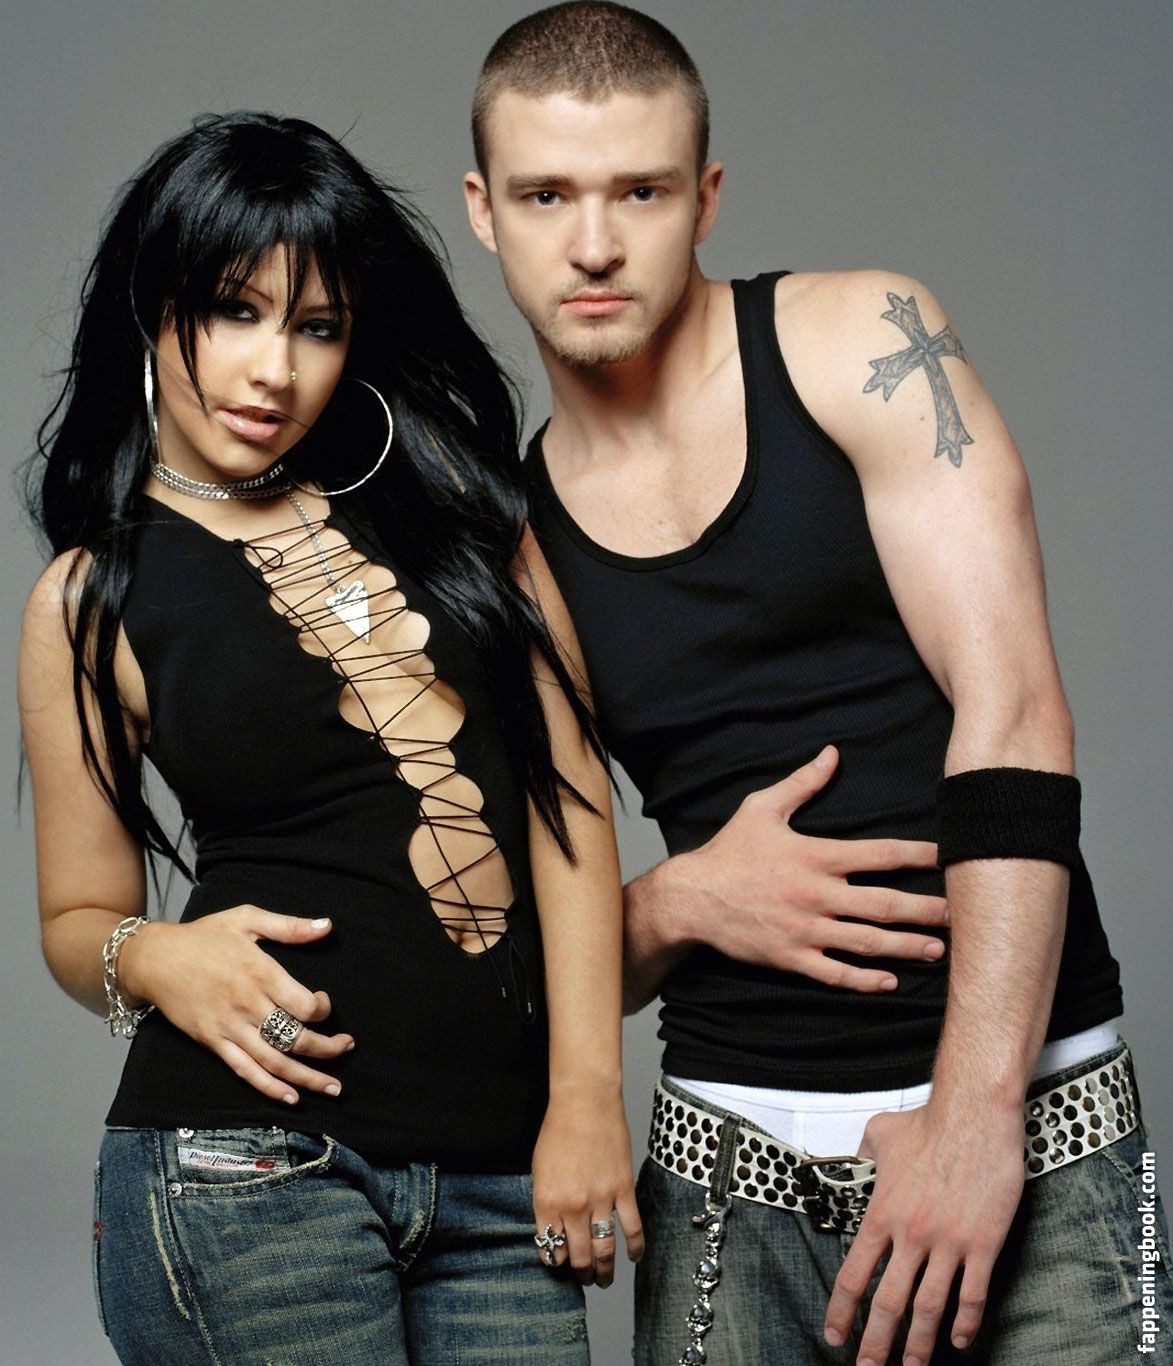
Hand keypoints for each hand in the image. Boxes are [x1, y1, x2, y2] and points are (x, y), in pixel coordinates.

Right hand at [118, 905, 353, 1104]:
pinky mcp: (213, 1043)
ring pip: (274, 1061)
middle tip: (346, 1048)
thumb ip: (289, 927)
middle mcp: (246, 1005)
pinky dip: (270, 1088)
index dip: (322, 1010)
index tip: (324, 1005)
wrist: (154, 959)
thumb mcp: (247, 918)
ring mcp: (228, 1028)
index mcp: (259, 972)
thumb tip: (327, 926)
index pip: (302, 1004)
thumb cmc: (204, 936)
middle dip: (326, 1049)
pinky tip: (291, 1097)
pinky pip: (245, 1071)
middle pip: (294, 1037)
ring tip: (333, 1088)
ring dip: (307, 1078)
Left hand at [531, 1084, 644, 1287]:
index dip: (555, 1261)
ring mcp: (600, 1199)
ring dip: (605, 1270)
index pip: (551, 1248)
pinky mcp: (623, 1189)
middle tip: (583, 1278)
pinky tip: (634, 1257)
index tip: (560, 1264)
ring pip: (605, 1250)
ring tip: (604, 1279)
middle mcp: (573, 1206)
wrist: (584, 1102)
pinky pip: (632, 1228)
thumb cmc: (558, 1131)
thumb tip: (553, 1228)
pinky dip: (635, 1248)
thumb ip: (546, 1203)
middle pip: (578, 1256)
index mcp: (547, 1202)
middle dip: (580, 1273)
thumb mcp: (539, 1171)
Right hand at [665, 746, 947, 991]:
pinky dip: (865, 981)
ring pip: (867, 944)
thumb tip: (833, 753)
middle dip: (927, 910)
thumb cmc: (729, 851)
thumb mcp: (762, 808)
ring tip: (939, 951)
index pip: (881, 854)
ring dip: (907, 947)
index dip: (920, 856)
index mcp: (815, 856)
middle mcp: (816, 895)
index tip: (950, 856)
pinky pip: (835, 974)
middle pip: (885, 904)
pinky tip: (890, 981)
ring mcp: (805, 930)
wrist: (691, 899)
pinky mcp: (791, 958)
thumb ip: (802, 783)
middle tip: (962, 916)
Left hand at [824, 1102, 1023, 1363]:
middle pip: (889, 1302)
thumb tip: (856, 1159)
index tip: (834, 1335)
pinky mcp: (983, 1244)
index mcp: (883, 1213)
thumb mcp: (880, 1133)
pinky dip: (965, 1323)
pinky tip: (958, 1341)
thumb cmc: (929, 1122)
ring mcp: (948, 1243)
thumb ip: (864, 1153)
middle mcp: (911, 1235)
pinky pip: (973, 1294)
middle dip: (876, 1342)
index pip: (855, 1274)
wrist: (974, 1116)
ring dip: (918, 1345)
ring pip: (929, 1307)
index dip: (842, 1310)